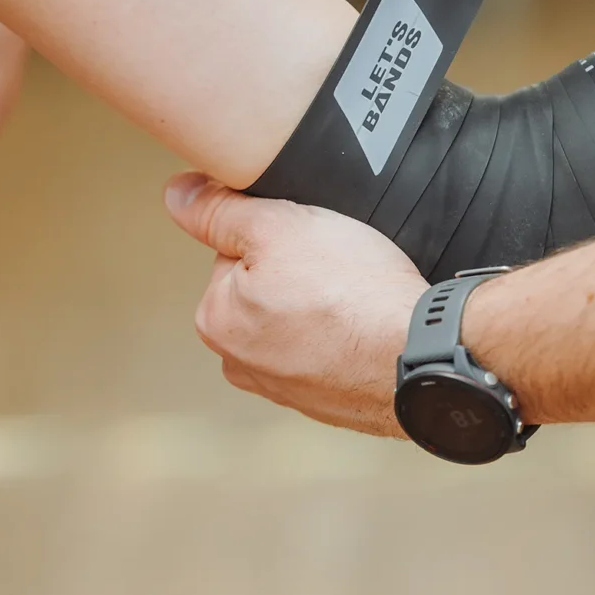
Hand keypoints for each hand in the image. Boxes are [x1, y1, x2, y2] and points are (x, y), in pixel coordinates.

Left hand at [164, 174, 427, 437]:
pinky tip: (370, 325)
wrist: (416, 355)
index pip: (238, 254)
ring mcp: (289, 388)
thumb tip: (178, 194)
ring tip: (357, 297)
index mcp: (216, 320)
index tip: (310, 244)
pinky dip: (351, 337)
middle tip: (338, 268)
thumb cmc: (353, 294)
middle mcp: (242, 363)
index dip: (280, 237)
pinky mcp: (332, 401)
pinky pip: (335, 351)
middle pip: (269, 291)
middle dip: (301, 275)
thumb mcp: (279, 226)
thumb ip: (221, 210)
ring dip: (328, 308)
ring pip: (304, 322)